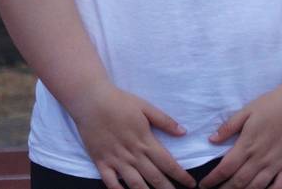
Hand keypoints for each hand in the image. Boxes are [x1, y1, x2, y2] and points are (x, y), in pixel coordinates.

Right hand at [68, 83, 196, 188]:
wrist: (90, 100)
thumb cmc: (119, 101)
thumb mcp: (145, 107)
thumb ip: (164, 121)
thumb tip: (183, 132)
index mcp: (145, 141)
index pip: (168, 163)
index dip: (181, 175)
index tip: (191, 183)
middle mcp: (133, 154)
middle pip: (155, 178)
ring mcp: (116, 160)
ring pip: (135, 184)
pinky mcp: (101, 162)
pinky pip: (111, 183)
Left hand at [198, 87, 281, 188]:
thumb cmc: (272, 105)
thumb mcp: (247, 111)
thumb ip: (229, 127)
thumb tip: (212, 139)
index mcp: (247, 144)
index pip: (225, 168)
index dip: (213, 179)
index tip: (204, 184)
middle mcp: (261, 158)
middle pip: (239, 181)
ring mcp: (277, 163)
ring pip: (257, 187)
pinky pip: (280, 186)